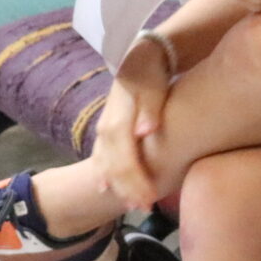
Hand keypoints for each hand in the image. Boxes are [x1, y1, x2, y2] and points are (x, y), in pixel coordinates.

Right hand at [90, 34, 174, 209]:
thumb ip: (151, 106)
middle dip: (126, 186)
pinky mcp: (111, 130)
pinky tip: (113, 190)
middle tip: (144, 207)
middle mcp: (109, 122)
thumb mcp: (154, 81)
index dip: (132, 174)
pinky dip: (110, 174)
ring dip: (117, 184)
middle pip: (112, 160)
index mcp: (119, 111)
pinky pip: (106, 157)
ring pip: (106, 161)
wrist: (144, 53)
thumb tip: (144, 133)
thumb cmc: (154, 68)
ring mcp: (107, 127)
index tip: (148, 196)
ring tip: (132, 204)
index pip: (121, 149)